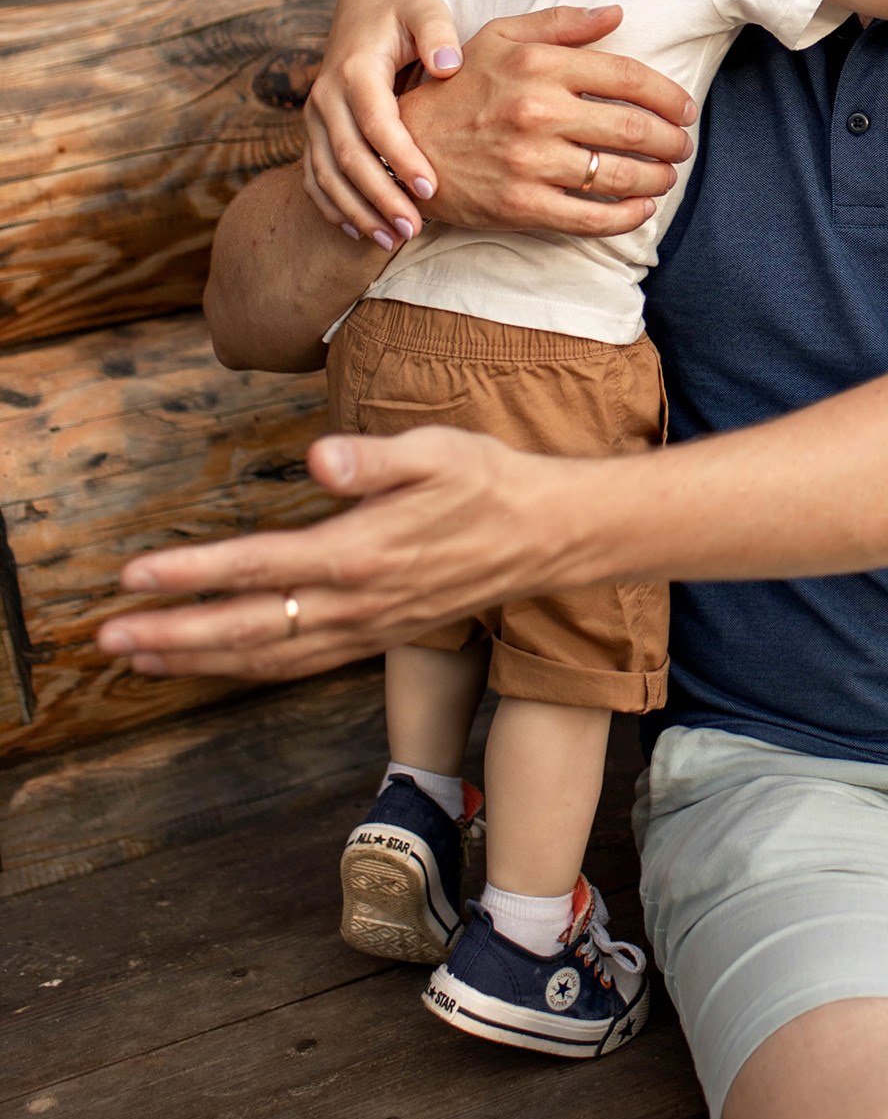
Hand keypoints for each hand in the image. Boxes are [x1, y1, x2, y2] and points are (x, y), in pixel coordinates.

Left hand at [100, 428, 625, 681]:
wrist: (548, 534)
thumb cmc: (489, 481)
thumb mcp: (438, 451)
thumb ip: (374, 458)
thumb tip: (320, 457)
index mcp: (364, 553)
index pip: (261, 567)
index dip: (193, 575)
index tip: (134, 577)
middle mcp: (359, 602)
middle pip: (250, 627)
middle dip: (172, 635)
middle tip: (107, 637)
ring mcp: (367, 627)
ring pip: (269, 655)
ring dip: (199, 660)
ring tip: (139, 659)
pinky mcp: (376, 635)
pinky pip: (299, 663)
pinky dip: (247, 668)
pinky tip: (214, 664)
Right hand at [304, 0, 468, 244]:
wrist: (362, 7)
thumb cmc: (403, 13)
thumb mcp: (424, 10)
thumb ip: (437, 33)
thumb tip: (448, 66)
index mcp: (354, 70)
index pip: (375, 122)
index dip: (401, 157)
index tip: (431, 187)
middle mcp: (325, 97)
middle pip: (348, 157)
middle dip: (380, 197)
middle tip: (413, 229)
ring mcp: (314, 119)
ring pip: (327, 175)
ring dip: (358, 211)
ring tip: (392, 241)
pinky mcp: (313, 134)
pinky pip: (315, 178)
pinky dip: (334, 208)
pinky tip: (362, 232)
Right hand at [403, 6, 695, 236]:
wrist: (403, 146)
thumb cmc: (458, 87)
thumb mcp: (499, 37)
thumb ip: (561, 23)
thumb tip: (618, 13)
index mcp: (539, 65)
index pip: (629, 77)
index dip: (669, 96)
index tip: (685, 108)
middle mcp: (538, 111)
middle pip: (635, 128)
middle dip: (672, 141)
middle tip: (682, 146)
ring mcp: (529, 161)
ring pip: (620, 174)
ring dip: (658, 177)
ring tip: (667, 175)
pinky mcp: (520, 205)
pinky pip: (592, 217)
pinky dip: (628, 216)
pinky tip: (642, 208)